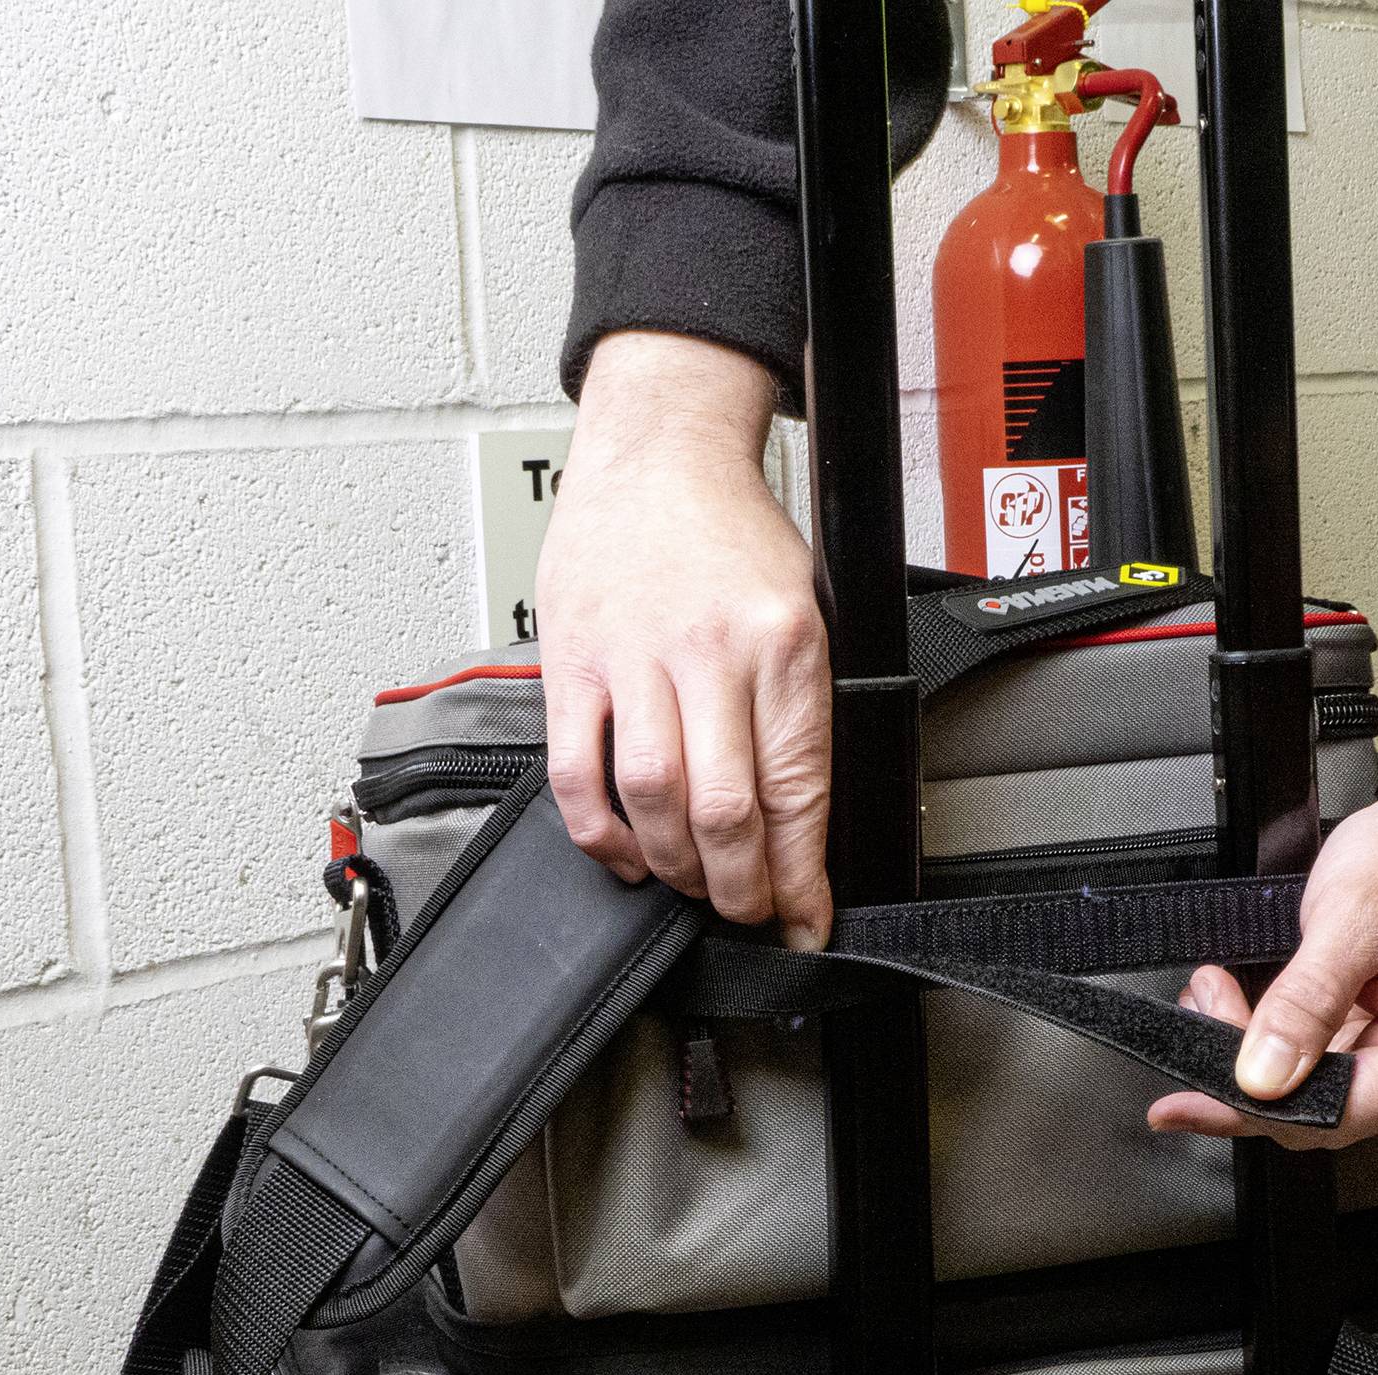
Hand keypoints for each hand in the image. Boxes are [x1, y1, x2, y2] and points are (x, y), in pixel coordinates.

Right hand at [536, 331, 834, 947]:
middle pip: (724, 812)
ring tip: (691, 884)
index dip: (802, 876)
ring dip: (673, 868)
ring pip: (652, 801)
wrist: (658, 453)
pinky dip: (599, 833)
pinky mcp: (571, 663)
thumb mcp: (806, 609)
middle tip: (748, 912)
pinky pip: (576, 773)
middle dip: (740, 889)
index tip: (804, 920)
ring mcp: (633, 658)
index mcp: (785, 642)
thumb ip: (801, 710)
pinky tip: (624, 852)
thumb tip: (801, 823)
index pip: (797, 789)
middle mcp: (710, 651)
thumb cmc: (732, 534)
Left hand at [1146, 777, 1377, 1148]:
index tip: (1190, 1097)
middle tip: (1201, 1008)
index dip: (1256, 1110)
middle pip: (1319, 1114)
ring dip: (1248, 1056)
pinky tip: (1235, 1007)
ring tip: (1213, 994)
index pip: (1339, 1113)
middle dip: (1246, 1074)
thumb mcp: (1353, 917)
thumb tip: (1261, 1077)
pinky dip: (1267, 1043)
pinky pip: (1315, 1068)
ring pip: (1308, 1096)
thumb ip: (1305, 1000)